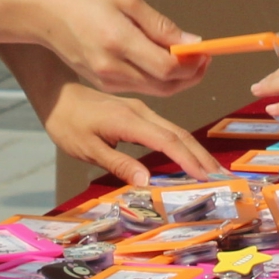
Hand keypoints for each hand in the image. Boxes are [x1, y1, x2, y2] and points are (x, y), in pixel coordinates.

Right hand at [20, 0, 202, 94]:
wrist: (43, 15)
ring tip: (186, 57)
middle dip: (191, 75)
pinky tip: (162, 59)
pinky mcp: (104, 84)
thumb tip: (192, 43)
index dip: (192, 64)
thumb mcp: (126, 0)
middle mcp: (112, 67)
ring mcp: (106, 80)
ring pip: (156, 90)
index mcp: (118, 41)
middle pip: (166, 86)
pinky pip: (141, 87)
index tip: (205, 51)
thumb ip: (161, 25)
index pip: (167, 67)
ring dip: (177, 78)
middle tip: (203, 57)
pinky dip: (158, 78)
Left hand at [34, 85, 222, 185]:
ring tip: (211, 170)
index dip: (188, 159)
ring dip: (194, 149)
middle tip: (220, 177)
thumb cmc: (68, 124)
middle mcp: (141, 112)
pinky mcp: (138, 113)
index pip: (167, 141)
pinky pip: (165, 129)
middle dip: (200, 155)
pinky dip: (181, 143)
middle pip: (178, 134)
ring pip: (175, 130)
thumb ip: (118, 164)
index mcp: (129, 121)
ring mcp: (141, 111)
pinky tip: (187, 155)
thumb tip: (147, 182)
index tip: (205, 176)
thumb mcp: (87, 149)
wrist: (58, 96)